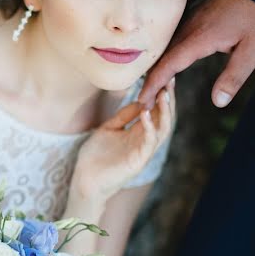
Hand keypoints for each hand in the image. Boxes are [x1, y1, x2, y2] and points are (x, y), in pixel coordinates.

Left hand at [69, 84, 175, 204]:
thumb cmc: (95, 156)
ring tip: (164, 94)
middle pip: (164, 117)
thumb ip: (124, 116)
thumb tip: (139, 99)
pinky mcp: (138, 161)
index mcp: (139, 132)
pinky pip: (148, 142)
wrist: (84, 180)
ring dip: (165, 111)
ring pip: (162, 129)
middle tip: (170, 80)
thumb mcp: (109, 128)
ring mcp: (143, 152)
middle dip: (168, 99)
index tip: (163, 76)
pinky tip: (146, 113)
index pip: (156, 110)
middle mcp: (145, 141)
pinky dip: (149, 127)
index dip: (161, 94)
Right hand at [138, 0, 254, 108]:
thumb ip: (234, 77)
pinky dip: (166, 57)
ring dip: (157, 70)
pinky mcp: (194, 19)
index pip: (168, 66)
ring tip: (153, 91)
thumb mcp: (253, 50)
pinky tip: (168, 66)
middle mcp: (189, 29)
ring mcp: (190, 22)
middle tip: (145, 104)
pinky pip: (173, 40)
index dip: (153, 86)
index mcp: (200, 39)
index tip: (143, 102)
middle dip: (150, 82)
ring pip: (165, 49)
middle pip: (161, 59)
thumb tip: (218, 102)